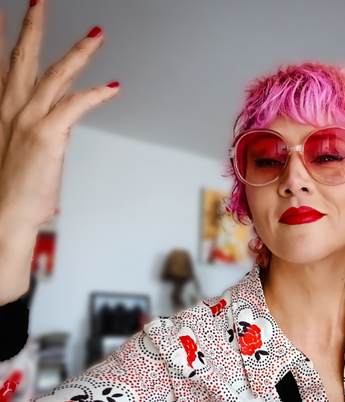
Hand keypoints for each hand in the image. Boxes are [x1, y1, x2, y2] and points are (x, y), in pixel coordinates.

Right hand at [0, 0, 117, 305]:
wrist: (2, 216)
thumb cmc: (11, 192)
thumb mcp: (19, 155)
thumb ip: (36, 136)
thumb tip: (53, 132)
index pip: (3, 68)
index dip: (4, 40)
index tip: (2, 15)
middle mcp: (9, 110)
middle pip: (21, 60)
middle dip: (31, 28)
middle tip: (38, 1)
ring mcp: (27, 120)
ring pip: (54, 75)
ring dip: (77, 52)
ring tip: (96, 34)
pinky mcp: (46, 135)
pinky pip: (74, 105)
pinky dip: (95, 94)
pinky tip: (113, 86)